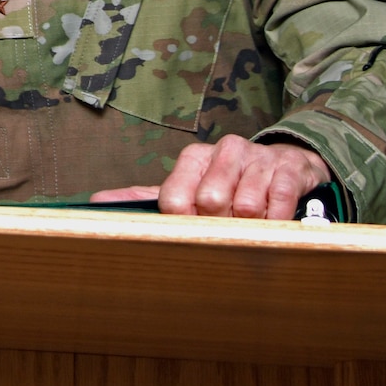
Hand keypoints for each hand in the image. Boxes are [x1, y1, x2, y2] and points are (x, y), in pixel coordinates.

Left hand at [89, 135, 330, 220]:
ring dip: (249, 227)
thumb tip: (97, 203)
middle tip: (226, 231)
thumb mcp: (186, 188)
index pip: (174, 198)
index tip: (192, 233)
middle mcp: (224, 151)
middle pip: (210, 202)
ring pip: (246, 207)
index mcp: (193, 158)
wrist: (285, 166)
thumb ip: (144, 198)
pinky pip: (279, 204)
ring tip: (251, 226)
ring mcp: (257, 159)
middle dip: (219, 226)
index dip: (183, 224)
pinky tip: (274, 224)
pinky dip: (276, 223)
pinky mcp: (288, 170)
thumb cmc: (229, 185)